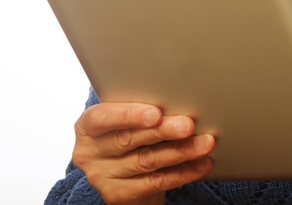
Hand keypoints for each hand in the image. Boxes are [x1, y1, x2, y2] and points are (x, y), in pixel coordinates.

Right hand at [72, 102, 214, 204]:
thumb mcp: (123, 116)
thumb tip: (176, 96)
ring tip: (204, 142)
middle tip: (188, 124)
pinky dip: (183, 172)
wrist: (119, 169)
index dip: (129, 115)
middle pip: (129, 140)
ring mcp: (102, 177)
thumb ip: (138, 108)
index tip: (156, 113)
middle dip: (163, 131)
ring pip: (147, 161)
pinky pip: (156, 182)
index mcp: (87, 125)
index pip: (103, 118)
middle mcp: (89, 152)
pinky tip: (201, 163)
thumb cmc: (126, 129)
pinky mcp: (117, 195)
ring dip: (180, 151)